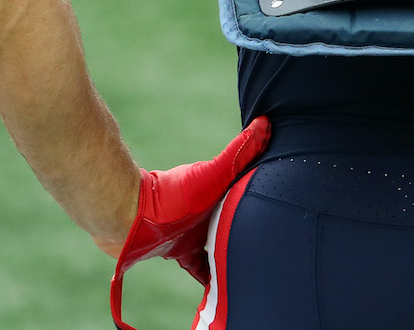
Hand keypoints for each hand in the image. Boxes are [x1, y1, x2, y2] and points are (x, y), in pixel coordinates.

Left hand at [116, 117, 271, 282]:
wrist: (130, 220)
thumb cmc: (173, 195)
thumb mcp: (213, 174)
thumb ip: (239, 153)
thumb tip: (266, 123)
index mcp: (221, 194)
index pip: (250, 198)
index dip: (265, 203)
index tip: (284, 212)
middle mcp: (209, 212)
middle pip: (237, 225)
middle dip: (250, 236)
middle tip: (269, 252)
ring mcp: (194, 233)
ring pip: (220, 248)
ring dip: (231, 256)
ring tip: (249, 271)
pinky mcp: (179, 252)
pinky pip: (200, 270)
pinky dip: (210, 279)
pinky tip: (218, 291)